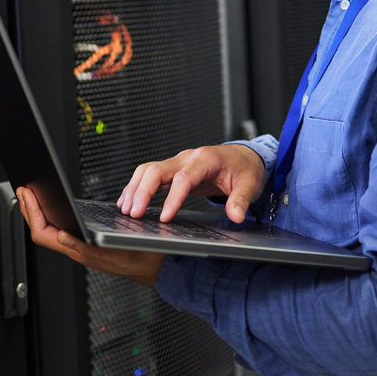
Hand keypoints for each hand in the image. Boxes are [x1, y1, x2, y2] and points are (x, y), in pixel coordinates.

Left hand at [17, 187, 163, 287]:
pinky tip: (54, 209)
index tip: (28, 195)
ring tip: (33, 196)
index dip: (32, 213)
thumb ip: (84, 247)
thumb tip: (60, 236)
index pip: (43, 233)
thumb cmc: (139, 259)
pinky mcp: (87, 244)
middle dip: (29, 210)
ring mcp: (81, 247)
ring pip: (50, 231)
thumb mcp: (113, 251)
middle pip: (42, 230)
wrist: (155, 266)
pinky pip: (62, 230)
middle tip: (23, 190)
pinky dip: (53, 217)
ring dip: (39, 212)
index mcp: (79, 251)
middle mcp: (76, 250)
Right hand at [118, 144, 266, 223]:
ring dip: (135, 189)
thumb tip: (235, 215)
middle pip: (157, 169)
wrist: (244, 157)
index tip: (165, 217)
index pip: (183, 178)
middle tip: (134, 214)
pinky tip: (129, 201)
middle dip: (143, 191)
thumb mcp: (250, 184)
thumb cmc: (245, 169)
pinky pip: (150, 175)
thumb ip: (241, 200)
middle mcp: (188, 157)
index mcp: (206, 159)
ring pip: (148, 170)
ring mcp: (178, 162)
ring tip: (126, 210)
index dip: (172, 198)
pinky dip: (137, 187)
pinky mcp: (173, 170)